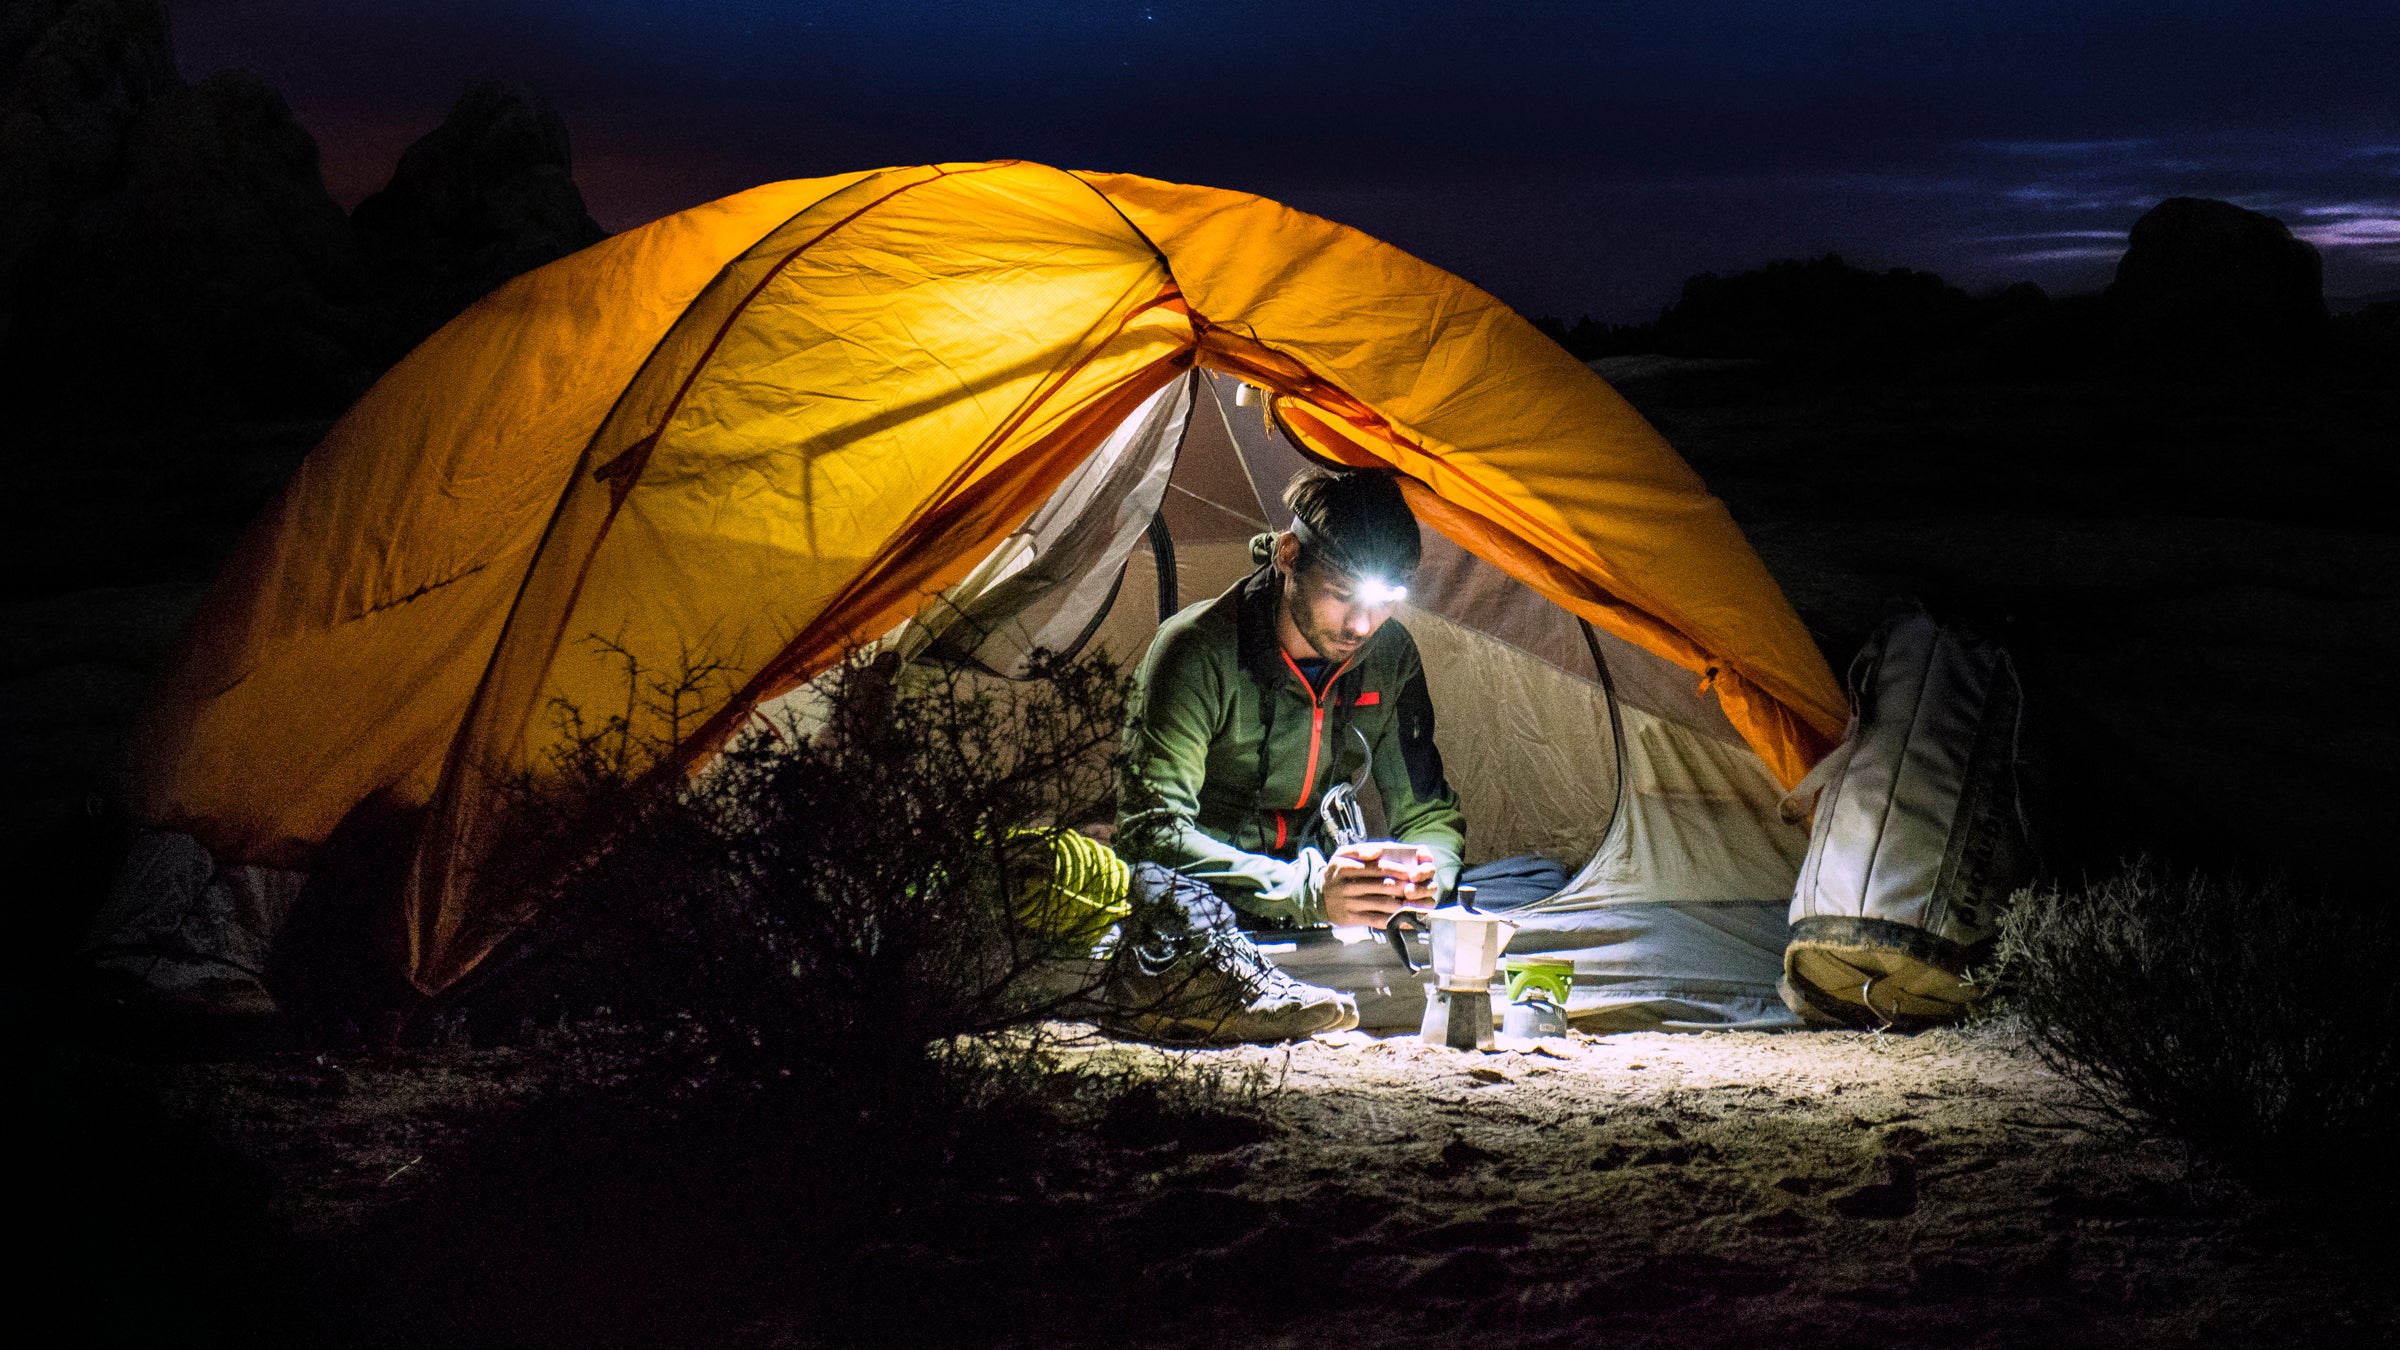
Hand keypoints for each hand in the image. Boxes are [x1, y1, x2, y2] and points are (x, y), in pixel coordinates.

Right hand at [1319, 842, 1436, 926]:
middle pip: (1382, 886)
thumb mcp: (1343, 855)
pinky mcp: (1350, 919)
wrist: (1318, 896)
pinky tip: (1406, 918)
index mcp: (1345, 867)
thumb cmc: (1337, 873)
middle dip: (1404, 887)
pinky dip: (1393, 920)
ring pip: (1381, 904)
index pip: (1376, 868)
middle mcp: (1346, 886)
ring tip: (1418, 902)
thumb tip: (1379, 852)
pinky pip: (1375, 920)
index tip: (1412, 872)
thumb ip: (1362, 850)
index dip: (1397, 870)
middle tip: (1420, 887)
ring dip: (1403, 904)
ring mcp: (1349, 904)